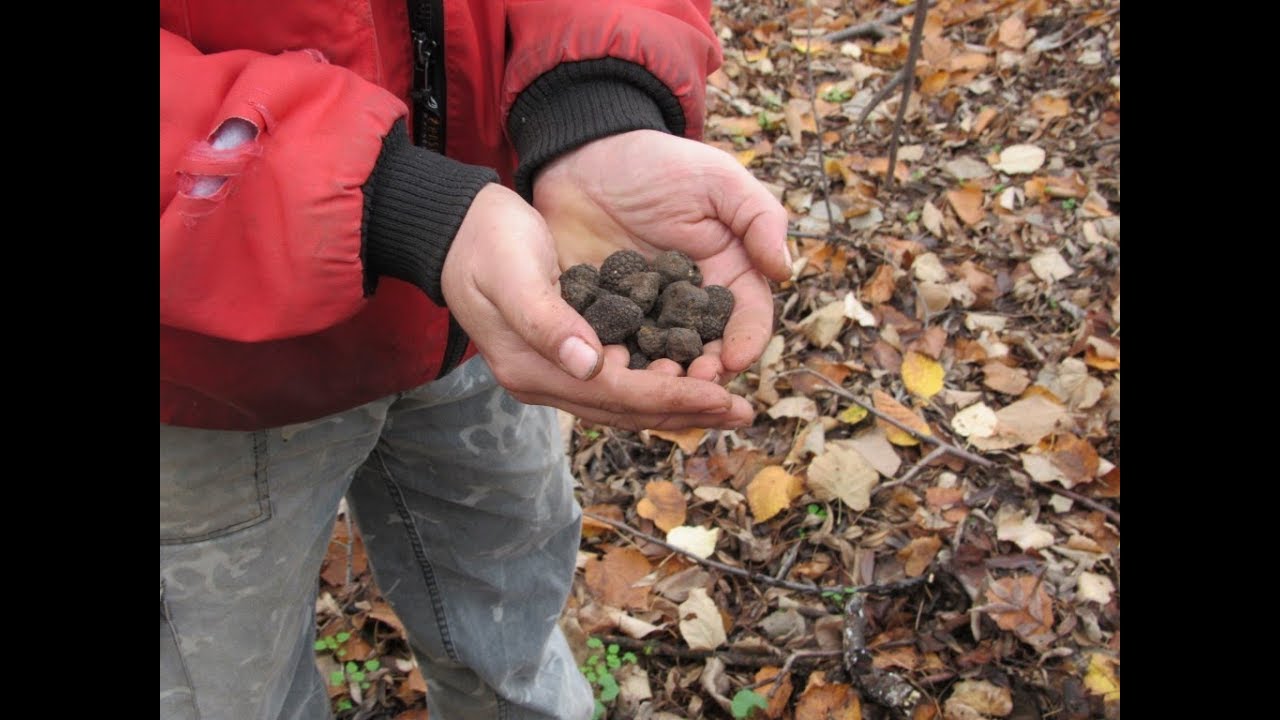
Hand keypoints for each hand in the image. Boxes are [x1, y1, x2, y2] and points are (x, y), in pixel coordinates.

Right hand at [441, 184, 754, 429]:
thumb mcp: (512, 274)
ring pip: (627, 402)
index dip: (672, 396)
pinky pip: (620, 381)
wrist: (457, 230)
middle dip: (687, 410)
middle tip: (742, 411)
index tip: (722, 395)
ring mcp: (555, 372)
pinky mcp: (566, 355)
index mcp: (534, 369)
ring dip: (678, 402)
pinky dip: (658, 383)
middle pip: (628, 409)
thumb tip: (591, 364)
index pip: (617, 394)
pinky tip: (691, 376)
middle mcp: (547, 381)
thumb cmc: (486, 243)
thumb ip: (546, 321)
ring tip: (727, 402)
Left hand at [533, 129, 791, 383]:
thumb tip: (784, 270)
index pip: (748, 317)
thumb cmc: (660, 163)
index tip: (738, 360)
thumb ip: (758, 217)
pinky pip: (610, 348)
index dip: (747, 342)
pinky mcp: (600, 318)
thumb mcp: (717, 179)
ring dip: (661, 378)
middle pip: (706, 350)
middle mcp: (689, 304)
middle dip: (705, 373)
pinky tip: (608, 373)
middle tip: (694, 384)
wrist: (586, 155)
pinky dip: (613, 364)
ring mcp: (645, 314)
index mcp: (727, 275)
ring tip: (655, 385)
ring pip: (660, 359)